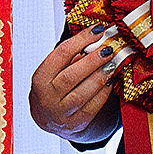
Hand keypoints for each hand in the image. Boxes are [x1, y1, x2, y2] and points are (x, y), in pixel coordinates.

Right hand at [29, 24, 124, 141]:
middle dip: (93, 60)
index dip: (81, 39)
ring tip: (112, 64)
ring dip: (100, 76)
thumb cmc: (53, 87)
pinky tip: (110, 81)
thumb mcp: (53, 71)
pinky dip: (103, 93)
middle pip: (71, 76)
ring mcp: (61, 112)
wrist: (49, 118)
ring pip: (82, 93)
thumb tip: (95, 38)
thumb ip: (70, 56)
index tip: (98, 30)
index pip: (61, 54)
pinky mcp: (76, 123)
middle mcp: (47, 97)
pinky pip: (92, 107)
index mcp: (40, 78)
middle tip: (108, 49)